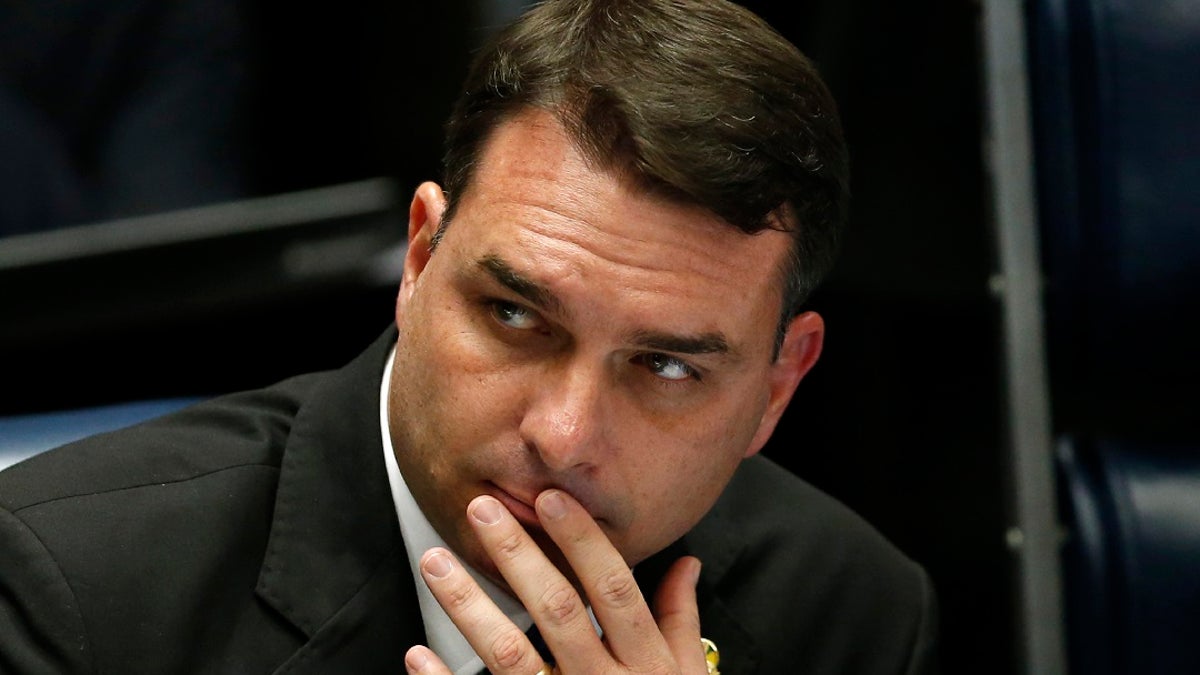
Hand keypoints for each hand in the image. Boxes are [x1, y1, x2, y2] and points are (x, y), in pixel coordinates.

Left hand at [403, 489, 707, 674]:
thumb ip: (680, 621)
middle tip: (482, 510)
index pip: (615, 590)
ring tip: (435, 563)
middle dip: (518, 557)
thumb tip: (685, 562)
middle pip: (560, 612)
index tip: (551, 499)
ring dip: (469, 607)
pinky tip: (419, 657)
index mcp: (648, 666)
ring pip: (512, 657)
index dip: (583, 543)